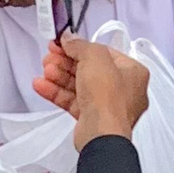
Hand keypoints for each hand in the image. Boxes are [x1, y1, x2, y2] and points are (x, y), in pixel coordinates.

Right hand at [55, 32, 150, 146]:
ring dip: (60, 76)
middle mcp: (123, 89)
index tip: (63, 42)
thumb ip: (80, 45)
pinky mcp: (92, 118)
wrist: (101, 134)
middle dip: (66, 62)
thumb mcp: (94, 58)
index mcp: (133, 72)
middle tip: (50, 55)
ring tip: (44, 70)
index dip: (81, 46)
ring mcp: (108, 105)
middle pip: (90, 69)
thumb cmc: (108, 97)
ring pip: (80, 86)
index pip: (104, 53)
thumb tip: (70, 38)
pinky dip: (57, 92)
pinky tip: (41, 85)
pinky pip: (73, 101)